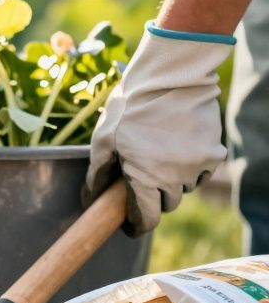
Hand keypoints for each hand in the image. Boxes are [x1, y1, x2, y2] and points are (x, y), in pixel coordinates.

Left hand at [84, 21, 232, 234]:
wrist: (170, 77)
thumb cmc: (129, 108)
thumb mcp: (102, 140)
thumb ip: (97, 174)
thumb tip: (89, 200)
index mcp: (144, 178)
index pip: (146, 219)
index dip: (136, 225)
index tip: (129, 225)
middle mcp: (175, 178)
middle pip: (165, 204)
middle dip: (151, 198)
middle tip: (139, 180)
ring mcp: (197, 166)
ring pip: (184, 188)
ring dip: (171, 182)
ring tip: (156, 157)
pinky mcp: (214, 153)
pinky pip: (200, 172)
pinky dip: (188, 168)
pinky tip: (175, 150)